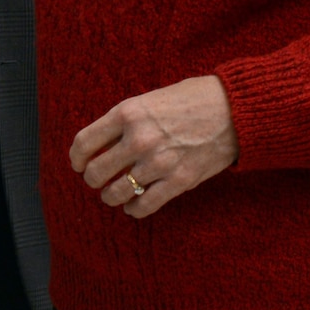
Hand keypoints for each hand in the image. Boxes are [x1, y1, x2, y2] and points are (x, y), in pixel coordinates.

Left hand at [70, 75, 238, 219]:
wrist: (233, 110)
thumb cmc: (190, 100)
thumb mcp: (148, 100)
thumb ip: (124, 120)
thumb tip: (101, 143)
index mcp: (127, 113)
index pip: (84, 142)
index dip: (76, 158)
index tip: (78, 164)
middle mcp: (139, 138)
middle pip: (97, 171)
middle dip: (92, 179)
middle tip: (96, 180)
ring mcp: (158, 162)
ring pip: (117, 192)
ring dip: (111, 196)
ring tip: (113, 194)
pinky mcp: (179, 181)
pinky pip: (145, 205)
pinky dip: (134, 209)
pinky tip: (132, 207)